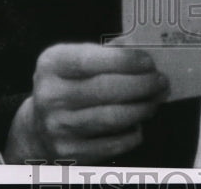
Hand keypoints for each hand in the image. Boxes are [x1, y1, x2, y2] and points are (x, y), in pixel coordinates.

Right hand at [3, 44, 168, 163]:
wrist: (39, 125)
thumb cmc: (69, 84)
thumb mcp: (76, 60)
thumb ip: (106, 52)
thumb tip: (141, 48)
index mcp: (52, 64)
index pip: (91, 60)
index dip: (124, 60)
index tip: (149, 61)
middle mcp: (50, 96)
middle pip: (105, 90)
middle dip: (141, 85)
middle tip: (161, 81)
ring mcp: (58, 127)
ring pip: (111, 118)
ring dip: (141, 108)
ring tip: (155, 100)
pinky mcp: (70, 152)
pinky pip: (111, 144)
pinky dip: (132, 133)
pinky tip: (140, 123)